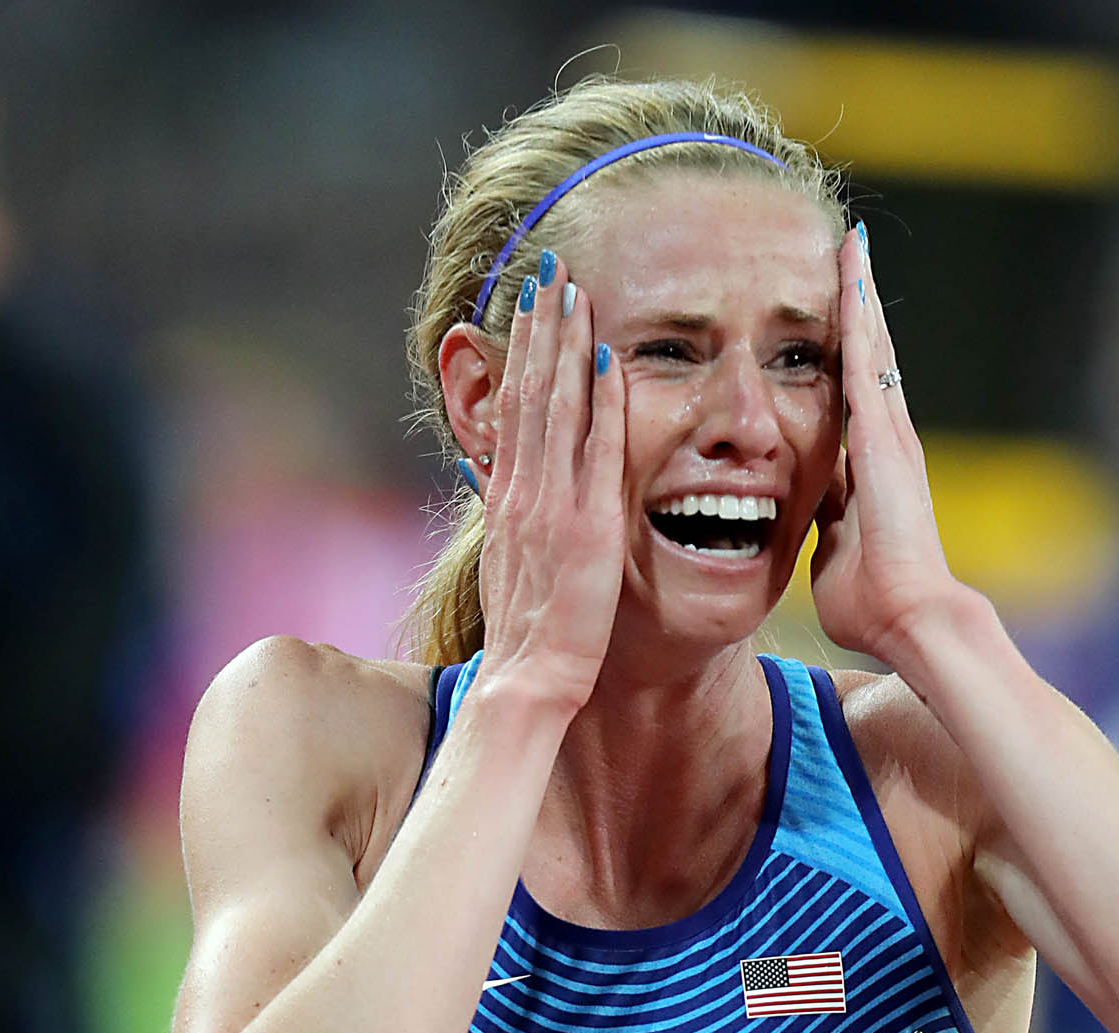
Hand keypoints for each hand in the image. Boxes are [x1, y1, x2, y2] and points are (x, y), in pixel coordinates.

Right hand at [475, 255, 626, 716]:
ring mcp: (554, 504)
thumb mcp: (514, 566)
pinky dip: (602, 403)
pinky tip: (611, 359)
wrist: (527, 681)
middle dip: (541, 324)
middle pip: (531, 389)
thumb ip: (516, 520)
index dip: (525, 350)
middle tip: (551, 265)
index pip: (517, 406)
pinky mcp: (587, 526)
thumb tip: (507, 487)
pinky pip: (597, 451)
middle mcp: (525, 490)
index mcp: (510, 498)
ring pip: (558, 405)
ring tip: (573, 288)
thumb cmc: (528, 639)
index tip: (534, 303)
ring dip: (566, 343)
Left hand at [809, 228, 958, 668]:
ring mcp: (889, 433)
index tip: (828, 328)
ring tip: (851, 246)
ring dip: (859, 295)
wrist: (910, 617)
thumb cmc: (874, 605)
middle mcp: (888, 442)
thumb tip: (812, 518)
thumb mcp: (833, 556)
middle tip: (849, 258)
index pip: (852, 402)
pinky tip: (849, 270)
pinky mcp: (881, 433)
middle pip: (868, 360)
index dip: (841, 362)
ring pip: (869, 346)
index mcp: (873, 471)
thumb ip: (826, 528)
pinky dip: (856, 312)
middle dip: (857, 311)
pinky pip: (862, 356)